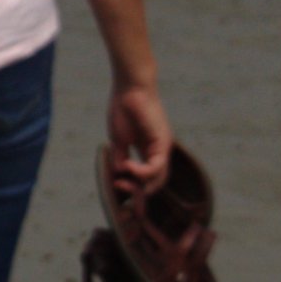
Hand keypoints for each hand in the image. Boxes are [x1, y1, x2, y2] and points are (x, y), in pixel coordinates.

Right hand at [104, 76, 177, 197]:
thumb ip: (120, 158)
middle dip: (137, 192)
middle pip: (155, 183)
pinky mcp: (163, 144)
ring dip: (139, 184)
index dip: (135, 187)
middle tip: (119, 186)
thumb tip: (119, 174)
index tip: (117, 187)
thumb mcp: (119, 140)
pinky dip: (142, 172)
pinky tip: (128, 166)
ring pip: (158, 179)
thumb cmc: (123, 109)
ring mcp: (163, 148)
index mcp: (149, 150)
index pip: (147, 178)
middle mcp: (159, 152)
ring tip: (122, 178)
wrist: (130, 88)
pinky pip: (156, 168)